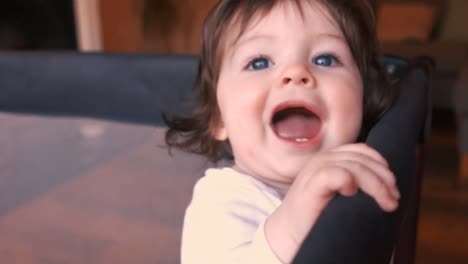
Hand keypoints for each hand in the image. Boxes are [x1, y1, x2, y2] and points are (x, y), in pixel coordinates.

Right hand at [265, 143, 399, 262]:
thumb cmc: (315, 215)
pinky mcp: (311, 185)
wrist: (288, 234)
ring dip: (375, 185)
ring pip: (354, 166)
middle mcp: (322, 159)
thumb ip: (356, 180)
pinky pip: (336, 174)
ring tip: (385, 203)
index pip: (362, 151)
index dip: (380, 166)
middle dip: (383, 179)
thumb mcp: (339, 192)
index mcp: (330, 159)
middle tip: (393, 200)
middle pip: (362, 158)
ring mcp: (315, 170)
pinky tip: (352, 194)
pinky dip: (349, 182)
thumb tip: (389, 182)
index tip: (392, 188)